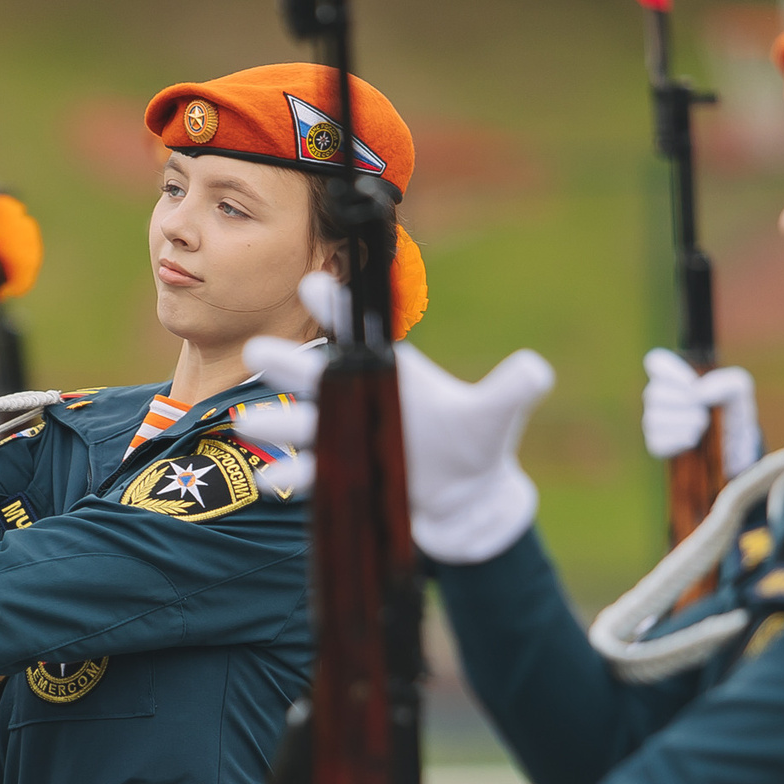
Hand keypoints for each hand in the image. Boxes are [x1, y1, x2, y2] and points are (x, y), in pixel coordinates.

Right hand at [244, 276, 556, 564]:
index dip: (336, 308)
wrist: (464, 499)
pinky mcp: (344, 472)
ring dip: (276, 425)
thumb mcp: (496, 415)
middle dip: (288, 365)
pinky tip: (265, 482)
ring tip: (247, 424)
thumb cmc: (476, 446)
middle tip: (257, 351)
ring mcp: (347, 435)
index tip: (311, 283)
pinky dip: (290, 476)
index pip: (360, 332)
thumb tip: (535, 369)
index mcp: (391, 371)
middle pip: (317, 375)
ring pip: (303, 425)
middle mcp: (360, 397)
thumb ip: (512, 389)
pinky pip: (312, 473)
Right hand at [641, 349, 761, 477]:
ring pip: (654, 418)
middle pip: (654, 392)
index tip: (691, 383)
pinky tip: (694, 439)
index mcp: (674, 376)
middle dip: (685, 402)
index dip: (672, 372)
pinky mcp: (655, 444)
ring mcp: (653, 421)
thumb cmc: (732, 411)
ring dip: (686, 421)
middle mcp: (658, 396)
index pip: (655, 362)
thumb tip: (696, 392)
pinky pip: (658, 441)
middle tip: (704, 409)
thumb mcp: (739, 390)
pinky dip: (680, 440)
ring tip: (702, 424)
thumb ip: (725, 382)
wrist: (735, 446)